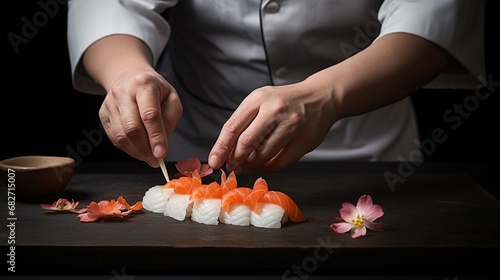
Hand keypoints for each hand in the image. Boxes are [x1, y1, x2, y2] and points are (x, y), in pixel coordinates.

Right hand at [98, 69, 182, 166]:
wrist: (131, 77)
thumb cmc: (154, 90)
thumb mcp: (171, 98)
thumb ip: (170, 119)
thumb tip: (161, 144)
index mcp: (144, 85)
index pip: (149, 115)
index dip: (156, 137)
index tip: (161, 153)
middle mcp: (123, 92)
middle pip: (131, 127)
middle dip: (145, 148)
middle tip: (156, 159)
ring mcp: (110, 103)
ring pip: (121, 135)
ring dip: (136, 151)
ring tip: (148, 156)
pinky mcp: (103, 113)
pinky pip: (114, 137)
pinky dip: (127, 148)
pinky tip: (138, 149)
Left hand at [208, 80, 335, 171]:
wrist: (321, 97)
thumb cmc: (286, 102)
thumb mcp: (261, 101)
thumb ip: (243, 123)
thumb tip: (225, 152)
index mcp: (259, 99)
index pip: (233, 126)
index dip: (221, 148)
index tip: (214, 161)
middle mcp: (275, 110)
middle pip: (247, 143)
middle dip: (235, 159)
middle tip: (232, 166)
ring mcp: (292, 126)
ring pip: (262, 156)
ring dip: (252, 164)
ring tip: (250, 162)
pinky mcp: (304, 141)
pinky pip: (280, 163)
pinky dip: (268, 167)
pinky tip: (265, 163)